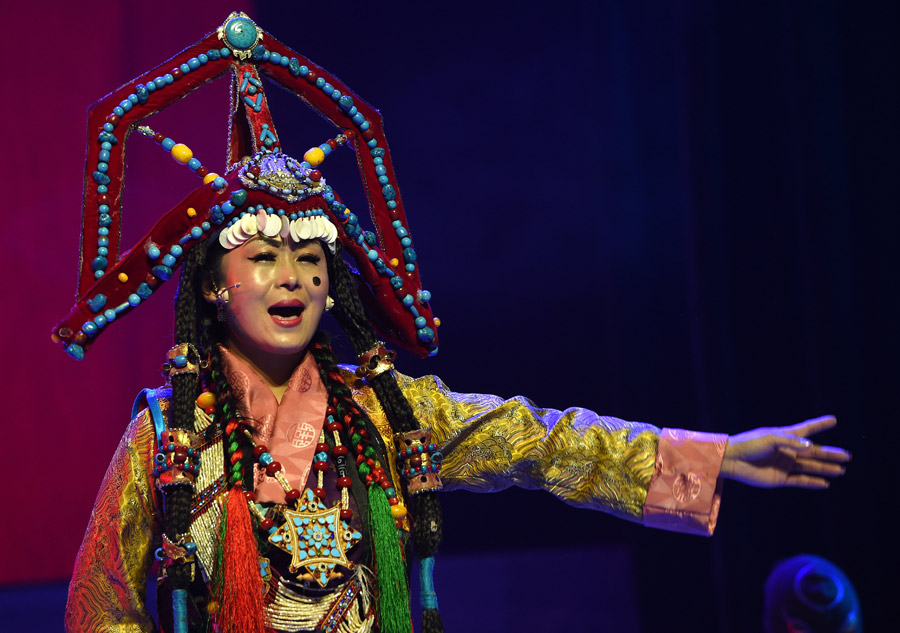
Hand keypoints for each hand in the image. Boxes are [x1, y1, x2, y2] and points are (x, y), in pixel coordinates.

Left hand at [721, 416, 849, 487]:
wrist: (732, 460)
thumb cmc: (749, 444)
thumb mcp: (771, 439)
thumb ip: (791, 443)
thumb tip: (811, 448)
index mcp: (785, 437)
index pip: (807, 429)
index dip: (820, 424)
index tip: (834, 420)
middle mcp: (787, 451)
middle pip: (813, 452)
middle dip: (830, 454)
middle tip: (847, 455)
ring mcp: (785, 464)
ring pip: (810, 467)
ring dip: (825, 468)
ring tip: (841, 469)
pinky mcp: (780, 478)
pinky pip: (800, 481)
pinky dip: (812, 482)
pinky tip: (825, 483)